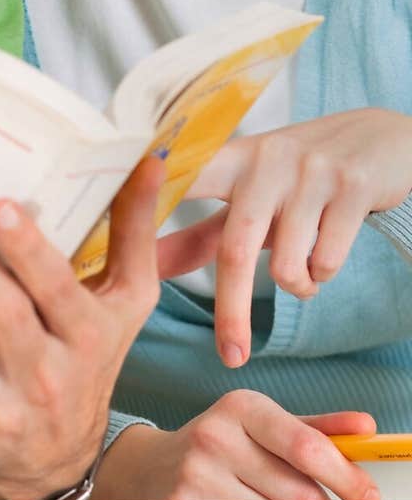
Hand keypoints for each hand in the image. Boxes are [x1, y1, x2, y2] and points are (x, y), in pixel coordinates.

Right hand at [96, 391, 380, 499]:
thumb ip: (314, 427)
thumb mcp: (261, 425)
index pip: (306, 446)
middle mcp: (215, 437)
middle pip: (299, 495)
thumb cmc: (218, 445)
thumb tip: (366, 428)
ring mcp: (196, 478)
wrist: (146, 469)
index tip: (369, 496)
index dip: (346, 478)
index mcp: (240, 406)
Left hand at [158, 107, 411, 365]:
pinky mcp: (351, 187)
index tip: (119, 246)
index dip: (147, 204)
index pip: (180, 183)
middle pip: (235, 250)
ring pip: (290, 266)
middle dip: (231, 312)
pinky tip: (328, 249)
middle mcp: (264, 160)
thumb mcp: (246, 195)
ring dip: (297, 286)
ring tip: (303, 269)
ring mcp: (308, 172)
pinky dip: (324, 274)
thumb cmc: (296, 175)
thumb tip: (142, 266)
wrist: (380, 141)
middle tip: (230, 357)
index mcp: (228, 160)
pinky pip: (327, 261)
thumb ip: (198, 232)